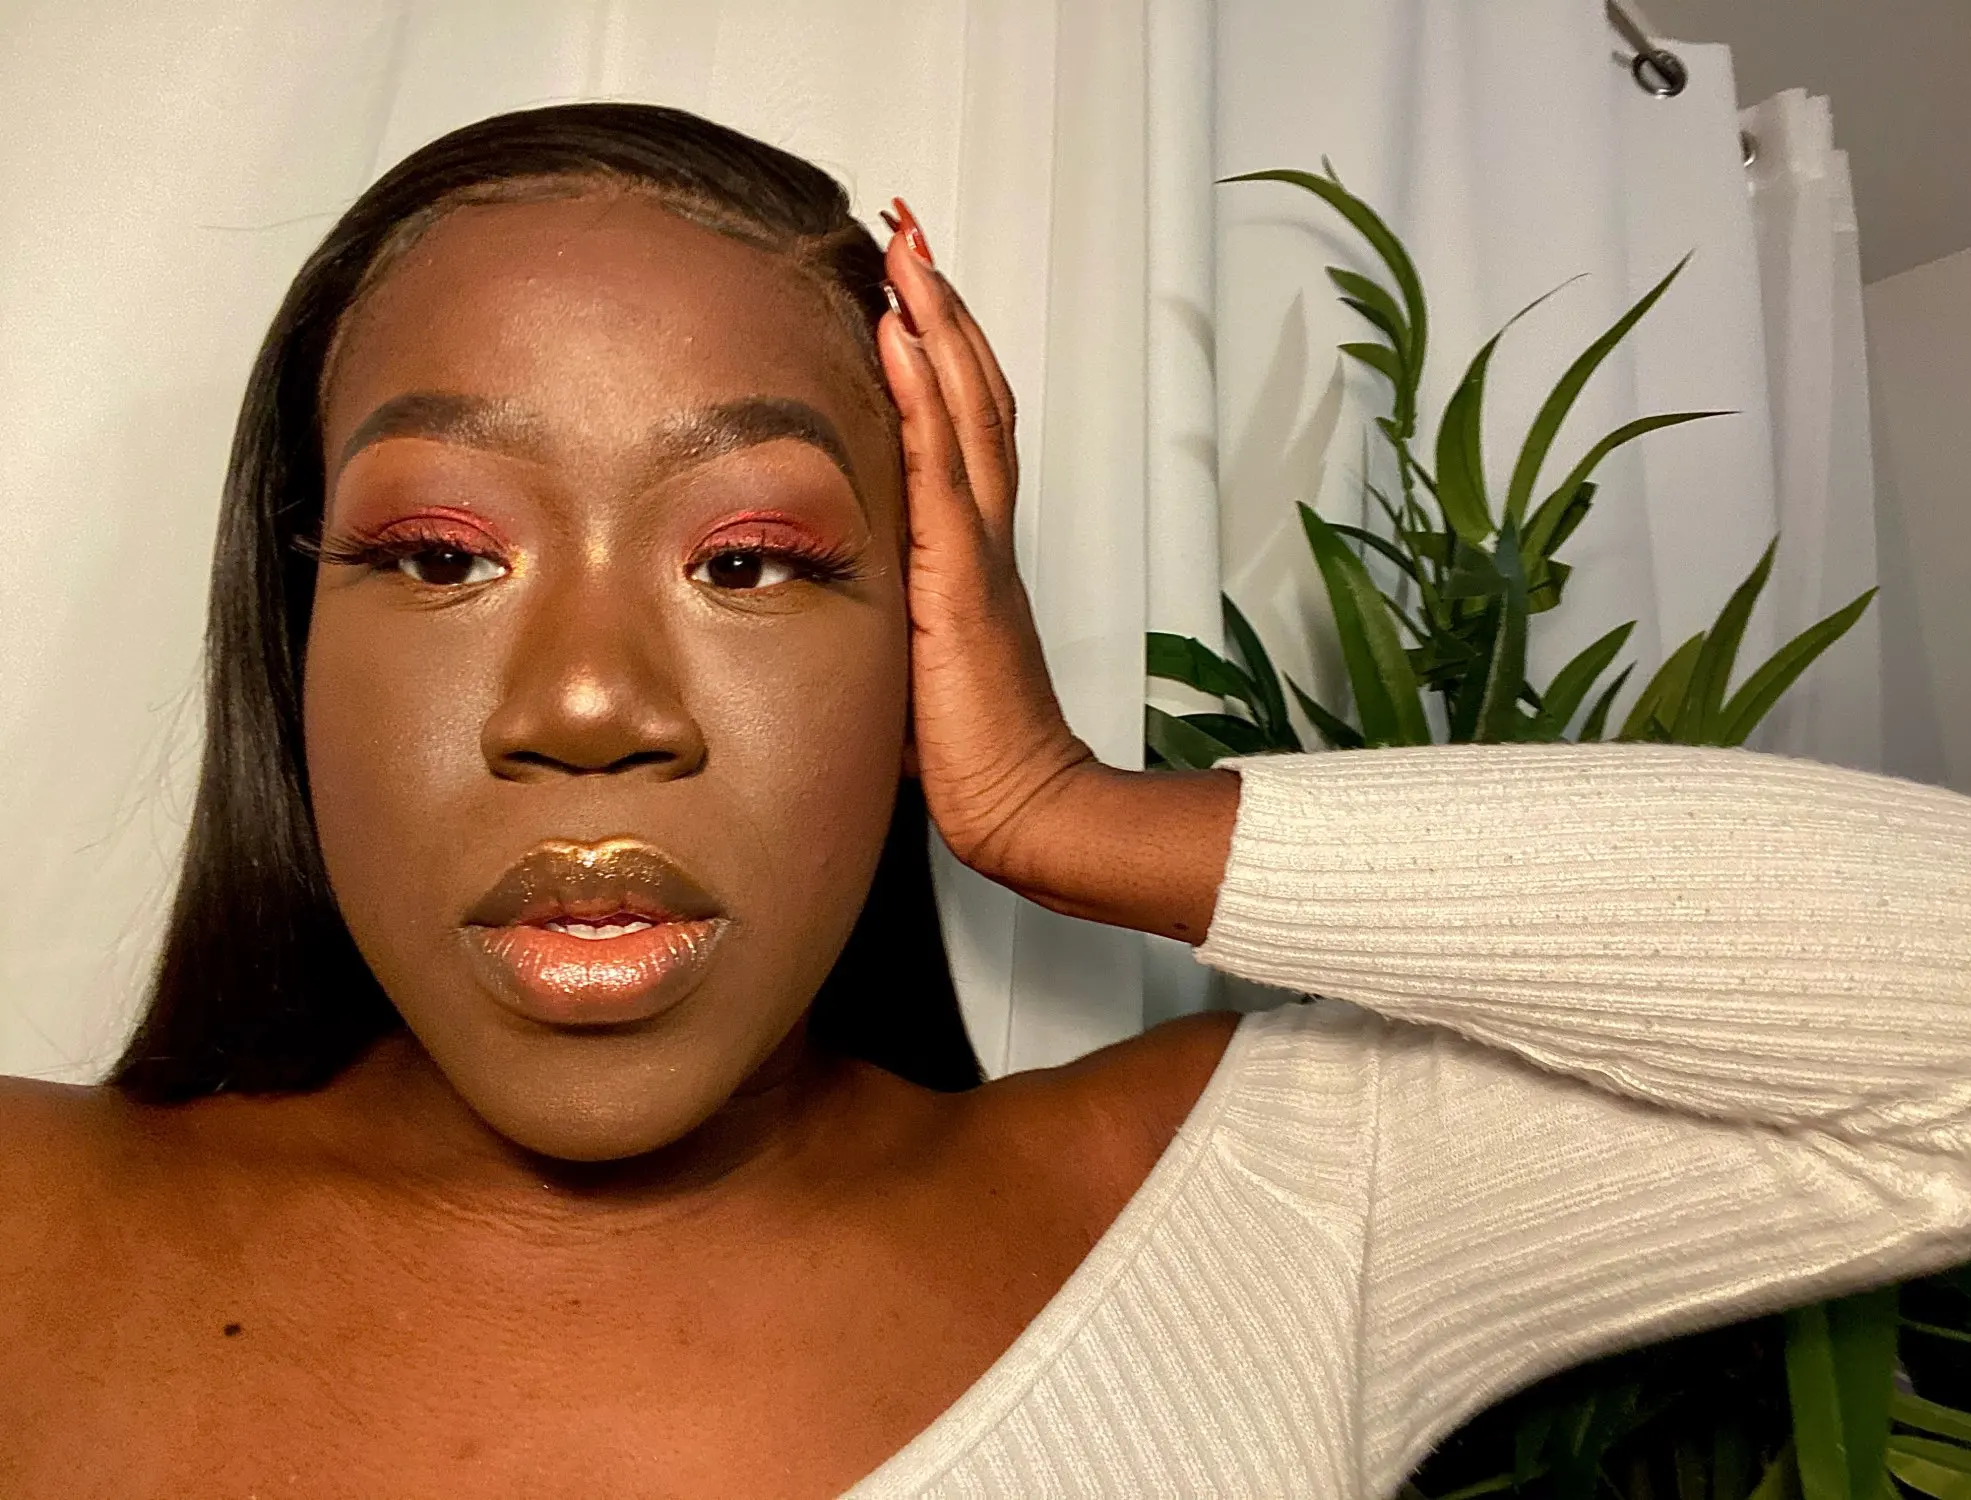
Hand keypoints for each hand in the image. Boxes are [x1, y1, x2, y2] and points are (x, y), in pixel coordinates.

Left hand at [876, 202, 1238, 942]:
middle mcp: (986, 535)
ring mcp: (979, 549)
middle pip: (977, 393)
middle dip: (944, 306)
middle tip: (911, 230)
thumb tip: (839, 604)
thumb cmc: (975, 754)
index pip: (966, 428)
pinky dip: (927, 390)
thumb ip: (896, 618)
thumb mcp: (919, 665)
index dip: (943, 353)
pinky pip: (944, 463)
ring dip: (937, 321)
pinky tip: (902, 332)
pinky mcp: (963, 575)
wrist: (1026, 808)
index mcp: (974, 552)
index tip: (909, 286)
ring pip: (968, 409)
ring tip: (908, 248)